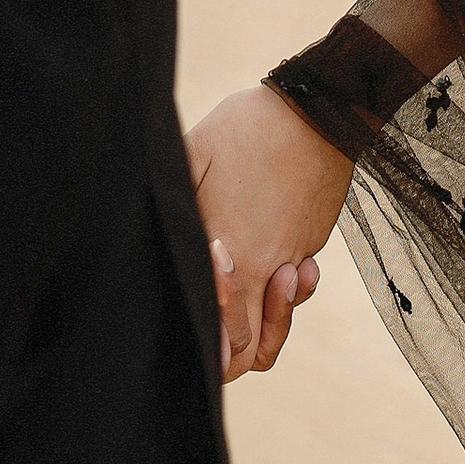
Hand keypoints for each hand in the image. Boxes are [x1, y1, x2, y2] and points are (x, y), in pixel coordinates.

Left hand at [186, 84, 349, 380]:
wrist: (319, 110)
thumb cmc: (248, 128)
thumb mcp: (194, 154)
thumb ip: (174, 202)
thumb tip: (145, 228)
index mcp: (228, 252)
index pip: (216, 332)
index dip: (206, 342)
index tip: (194, 320)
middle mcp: (260, 267)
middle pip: (247, 352)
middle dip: (229, 353)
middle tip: (214, 322)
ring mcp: (289, 258)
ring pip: (275, 328)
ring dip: (268, 327)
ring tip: (252, 289)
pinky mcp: (308, 243)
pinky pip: (296, 289)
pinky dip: (289, 292)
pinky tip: (286, 270)